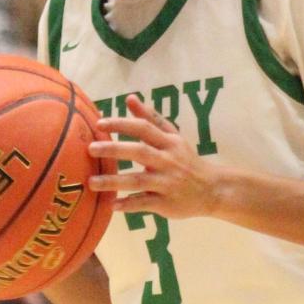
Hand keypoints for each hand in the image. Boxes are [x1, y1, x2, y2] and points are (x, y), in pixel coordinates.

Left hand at [90, 95, 219, 218]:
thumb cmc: (186, 161)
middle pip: (139, 152)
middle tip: (90, 149)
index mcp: (169, 142)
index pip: (143, 129)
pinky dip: (128, 205)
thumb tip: (129, 98)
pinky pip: (145, 203)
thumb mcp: (173, 137)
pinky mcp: (167, 203)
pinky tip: (111, 205)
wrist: (212, 189)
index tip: (100, 123)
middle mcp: (168, 161)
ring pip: (138, 180)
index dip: (122, 124)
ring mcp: (167, 183)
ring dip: (114, 181)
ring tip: (91, 182)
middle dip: (114, 149)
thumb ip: (151, 118)